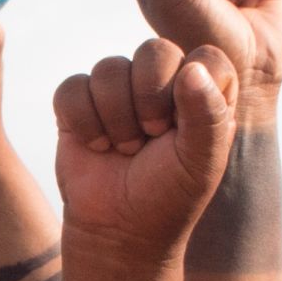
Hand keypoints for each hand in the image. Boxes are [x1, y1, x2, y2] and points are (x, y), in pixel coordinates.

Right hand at [52, 38, 238, 263]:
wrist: (118, 230)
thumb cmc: (168, 196)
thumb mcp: (201, 162)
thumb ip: (208, 114)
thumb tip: (192, 69)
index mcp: (203, 91)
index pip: (207, 57)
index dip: (192, 89)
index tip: (184, 130)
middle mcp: (162, 82)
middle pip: (155, 50)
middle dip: (149, 99)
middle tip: (151, 137)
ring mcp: (118, 89)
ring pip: (110, 68)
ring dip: (115, 118)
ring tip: (125, 149)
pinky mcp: (79, 102)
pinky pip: (73, 87)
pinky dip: (84, 123)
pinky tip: (97, 147)